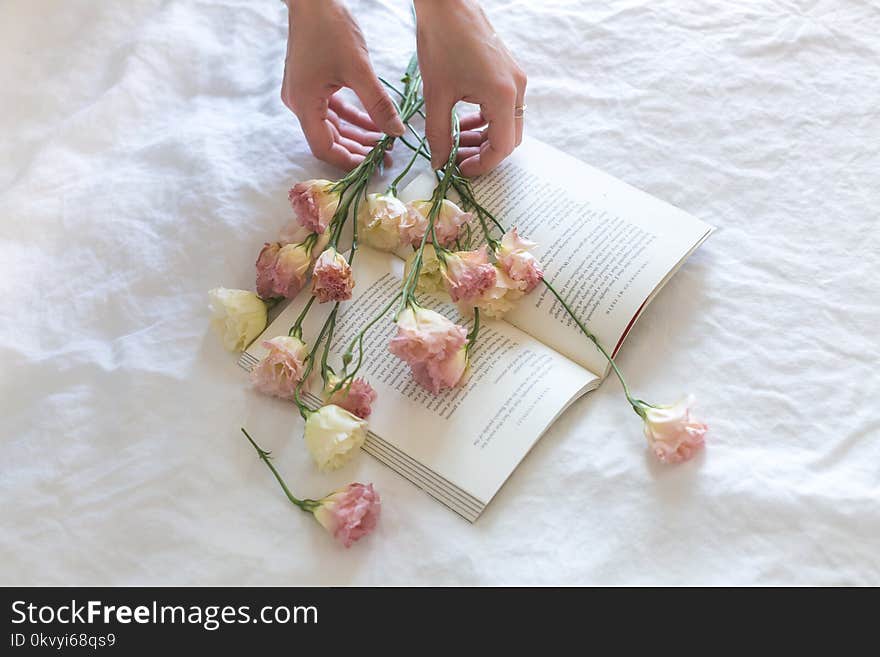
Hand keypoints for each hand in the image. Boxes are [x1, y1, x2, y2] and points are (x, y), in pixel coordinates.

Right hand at [281, 0, 404, 169]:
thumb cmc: (330, 28)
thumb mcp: (359, 70)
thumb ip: (378, 105)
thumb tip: (396, 133)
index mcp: (304, 105)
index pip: (323, 148)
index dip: (347, 161)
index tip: (371, 165)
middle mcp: (299, 103)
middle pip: (328, 139)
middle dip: (356, 148)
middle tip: (384, 155)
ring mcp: (303, 93)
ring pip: (332, 125)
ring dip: (357, 133)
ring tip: (383, 140)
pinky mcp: (311, 83)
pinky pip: (331, 109)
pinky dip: (352, 117)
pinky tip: (374, 121)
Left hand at [414, 0, 526, 175]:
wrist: (448, 4)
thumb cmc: (441, 43)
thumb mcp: (435, 96)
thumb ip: (438, 135)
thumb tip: (440, 162)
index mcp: (502, 96)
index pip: (502, 147)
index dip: (482, 164)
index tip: (460, 169)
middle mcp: (516, 89)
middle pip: (510, 138)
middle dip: (484, 153)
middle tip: (457, 158)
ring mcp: (515, 79)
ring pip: (507, 123)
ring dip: (484, 137)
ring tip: (455, 141)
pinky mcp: (508, 72)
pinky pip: (504, 107)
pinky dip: (486, 119)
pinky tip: (463, 121)